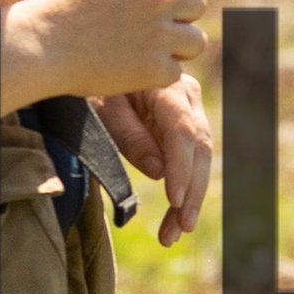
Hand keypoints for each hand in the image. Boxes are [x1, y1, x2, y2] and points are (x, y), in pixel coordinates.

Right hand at [5, 0, 204, 102]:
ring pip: (196, 41)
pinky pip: (177, 72)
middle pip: (198, 4)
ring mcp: (158, 33)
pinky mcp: (155, 68)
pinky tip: (132, 70)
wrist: (37, 46)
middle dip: (180, 17)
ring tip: (145, 51)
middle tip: (150, 30)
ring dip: (177, 48)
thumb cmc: (62, 10)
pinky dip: (159, 75)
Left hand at [97, 75, 211, 247]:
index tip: (175, 201)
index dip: (182, 169)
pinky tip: (176, 217)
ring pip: (200, 159)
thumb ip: (130, 136)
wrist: (94, 59)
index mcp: (166, 87)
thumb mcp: (102, 106)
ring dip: (189, 199)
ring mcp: (189, 110)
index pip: (183, 132)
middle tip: (178, 229)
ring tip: (172, 234)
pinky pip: (190, 159)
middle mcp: (187, 96)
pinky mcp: (184, 125)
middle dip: (191, 193)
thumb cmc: (93, 81)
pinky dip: (184, 189)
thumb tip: (159, 172)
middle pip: (200, 149)